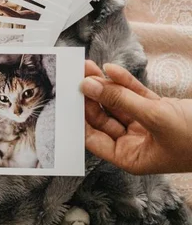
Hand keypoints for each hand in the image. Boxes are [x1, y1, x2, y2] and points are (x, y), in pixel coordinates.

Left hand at [81, 60, 191, 174]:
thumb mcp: (154, 117)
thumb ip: (120, 99)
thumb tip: (89, 85)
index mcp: (131, 157)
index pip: (93, 138)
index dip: (79, 118)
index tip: (67, 98)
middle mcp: (136, 143)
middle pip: (103, 118)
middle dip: (90, 97)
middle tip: (76, 77)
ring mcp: (147, 126)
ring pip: (118, 103)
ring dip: (104, 85)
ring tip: (88, 67)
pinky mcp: (159, 110)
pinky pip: (134, 95)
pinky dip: (124, 82)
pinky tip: (110, 69)